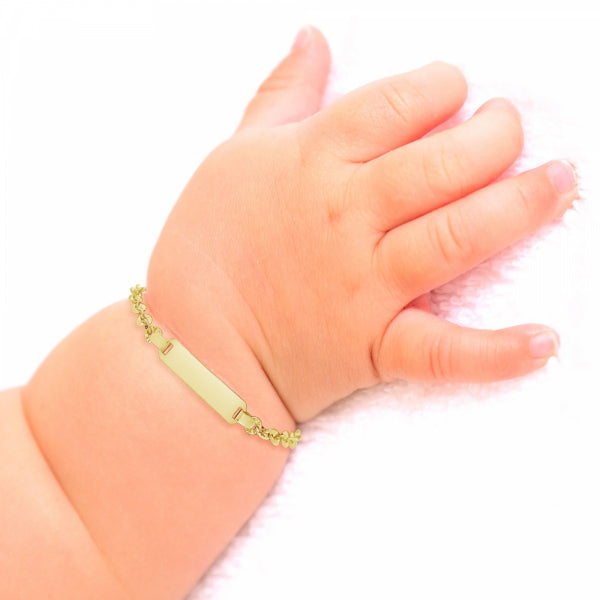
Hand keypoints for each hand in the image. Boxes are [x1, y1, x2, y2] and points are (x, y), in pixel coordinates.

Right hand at [146, 26, 575, 422]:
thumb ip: (283, 96)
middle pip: (442, 163)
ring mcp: (364, 284)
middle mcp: (345, 217)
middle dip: (494, 136)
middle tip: (508, 130)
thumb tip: (313, 37)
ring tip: (560, 183)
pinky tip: (544, 342)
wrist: (194, 345)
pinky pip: (442, 351)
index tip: (454, 91)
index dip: (441, 86)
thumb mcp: (234, 156)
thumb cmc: (208, 247)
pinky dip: (496, 353)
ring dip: (520, 207)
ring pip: (457, 235)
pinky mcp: (374, 346)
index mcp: (311, 162)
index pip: (397, 104)